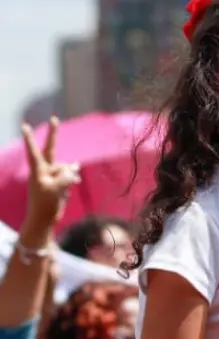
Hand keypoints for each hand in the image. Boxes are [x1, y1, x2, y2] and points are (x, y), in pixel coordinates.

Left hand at [22, 118, 80, 236]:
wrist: (45, 219)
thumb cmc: (45, 203)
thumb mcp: (56, 189)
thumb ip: (66, 176)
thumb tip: (74, 169)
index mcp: (38, 170)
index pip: (34, 151)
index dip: (30, 139)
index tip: (24, 126)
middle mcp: (44, 170)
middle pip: (51, 149)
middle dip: (54, 135)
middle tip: (54, 118)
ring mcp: (52, 175)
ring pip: (65, 167)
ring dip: (70, 173)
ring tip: (70, 185)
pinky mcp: (59, 182)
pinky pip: (69, 175)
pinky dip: (72, 179)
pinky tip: (74, 183)